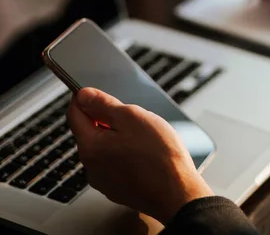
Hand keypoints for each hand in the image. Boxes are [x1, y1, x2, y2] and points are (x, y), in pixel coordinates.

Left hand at [68, 88, 212, 224]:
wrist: (178, 193)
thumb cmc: (159, 156)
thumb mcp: (132, 117)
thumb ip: (104, 104)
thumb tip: (83, 95)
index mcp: (90, 146)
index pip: (74, 113)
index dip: (83, 97)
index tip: (94, 91)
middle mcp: (91, 166)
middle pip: (89, 130)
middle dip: (107, 118)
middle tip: (132, 117)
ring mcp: (103, 180)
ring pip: (103, 146)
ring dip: (117, 135)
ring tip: (143, 137)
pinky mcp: (116, 189)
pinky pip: (113, 162)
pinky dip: (124, 152)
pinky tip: (144, 153)